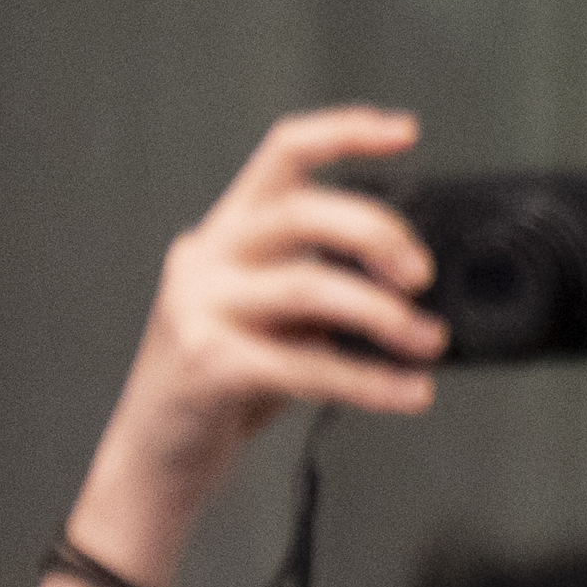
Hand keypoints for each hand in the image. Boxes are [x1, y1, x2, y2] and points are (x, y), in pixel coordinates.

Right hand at [78, 108, 439, 557]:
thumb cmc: (229, 379)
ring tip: (427, 341)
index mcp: (229, 232)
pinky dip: (369, 381)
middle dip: (377, 234)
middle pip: (301, 211)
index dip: (343, 133)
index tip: (407, 131)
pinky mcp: (207, 364)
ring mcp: (199, 308)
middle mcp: (207, 257)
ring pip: (307, 286)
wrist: (160, 455)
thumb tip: (420, 288)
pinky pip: (305, 364)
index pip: (282, 155)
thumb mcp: (278, 317)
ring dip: (384, 315)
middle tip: (422, 276)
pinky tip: (409, 393)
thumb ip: (327, 287)